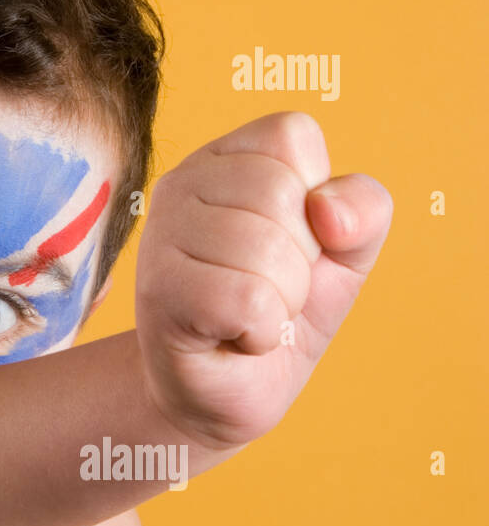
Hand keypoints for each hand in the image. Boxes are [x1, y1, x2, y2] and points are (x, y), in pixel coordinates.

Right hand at [135, 111, 392, 448]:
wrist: (227, 389)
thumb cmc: (278, 309)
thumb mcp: (345, 253)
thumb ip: (364, 209)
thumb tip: (328, 210)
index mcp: (222, 159)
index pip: (291, 136)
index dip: (314, 196)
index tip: (289, 238)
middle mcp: (180, 185)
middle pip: (281, 193)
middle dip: (300, 258)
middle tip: (267, 286)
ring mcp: (161, 237)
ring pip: (267, 249)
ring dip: (281, 300)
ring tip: (249, 312)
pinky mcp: (161, 294)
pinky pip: (248, 300)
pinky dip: (260, 331)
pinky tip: (232, 335)